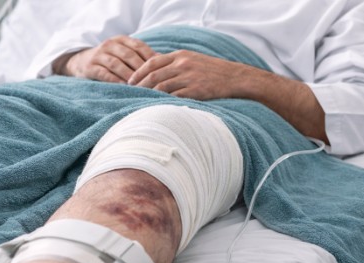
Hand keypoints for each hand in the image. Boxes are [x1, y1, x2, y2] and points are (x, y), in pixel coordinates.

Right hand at [53, 36, 157, 82]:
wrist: (81, 62)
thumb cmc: (111, 61)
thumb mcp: (124, 54)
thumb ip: (141, 57)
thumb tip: (164, 62)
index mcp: (121, 40)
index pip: (139, 47)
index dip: (150, 58)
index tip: (161, 70)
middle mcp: (110, 45)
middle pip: (129, 56)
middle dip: (142, 69)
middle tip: (153, 82)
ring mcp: (99, 55)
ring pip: (117, 65)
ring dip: (130, 76)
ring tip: (140, 87)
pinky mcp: (90, 67)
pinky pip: (105, 74)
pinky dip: (116, 81)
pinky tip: (125, 88)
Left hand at [128, 50, 244, 99]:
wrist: (234, 78)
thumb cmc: (211, 71)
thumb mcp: (192, 59)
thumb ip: (174, 63)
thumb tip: (155, 70)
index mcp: (180, 55)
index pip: (151, 62)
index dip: (138, 73)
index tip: (130, 82)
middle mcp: (183, 64)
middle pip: (154, 76)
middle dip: (139, 86)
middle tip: (131, 95)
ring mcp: (189, 77)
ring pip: (162, 87)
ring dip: (149, 96)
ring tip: (141, 103)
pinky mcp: (196, 91)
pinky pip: (175, 97)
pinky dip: (164, 102)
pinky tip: (157, 107)